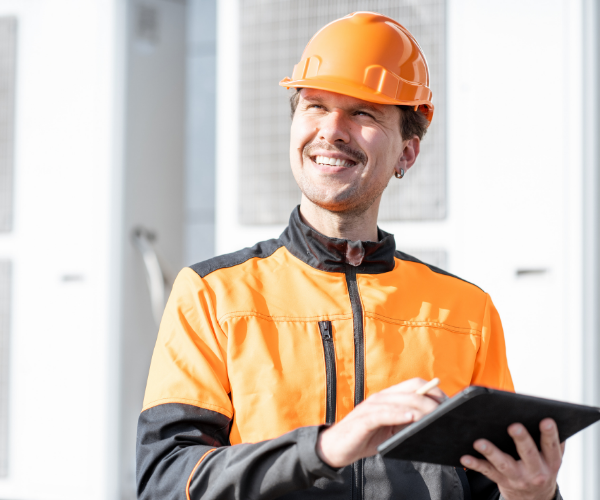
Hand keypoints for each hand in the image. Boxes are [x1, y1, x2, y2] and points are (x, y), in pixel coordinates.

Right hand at [316, 378, 445, 467]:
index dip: (435, 391)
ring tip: (435, 416)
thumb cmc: (364, 438)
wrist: (335, 448)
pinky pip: (384, 413)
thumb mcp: (390, 430)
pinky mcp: (364, 420)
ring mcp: (372, 407)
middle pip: (412, 389)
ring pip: (401, 400)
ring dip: (421, 407)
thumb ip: (406, 423)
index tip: (449, 405)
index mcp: (389, 397)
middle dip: (433, 399)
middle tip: (447, 413)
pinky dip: (399, 414)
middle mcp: (381, 397)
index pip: (416, 384)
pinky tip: (411, 418)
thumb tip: (431, 423)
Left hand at [460, 419, 563, 499]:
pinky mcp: (502, 480)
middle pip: (528, 455)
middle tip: (514, 427)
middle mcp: (536, 472)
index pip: (551, 446)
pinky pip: (487, 471)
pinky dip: (475, 464)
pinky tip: (465, 458)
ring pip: (504, 464)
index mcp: (550, 462)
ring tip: (479, 442)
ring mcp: (518, 477)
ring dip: (491, 452)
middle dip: (521, 440)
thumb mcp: (552, 457)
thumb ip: (553, 440)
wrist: (535, 498)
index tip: (546, 420)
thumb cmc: (542, 467)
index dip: (550, 434)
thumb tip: (551, 415)